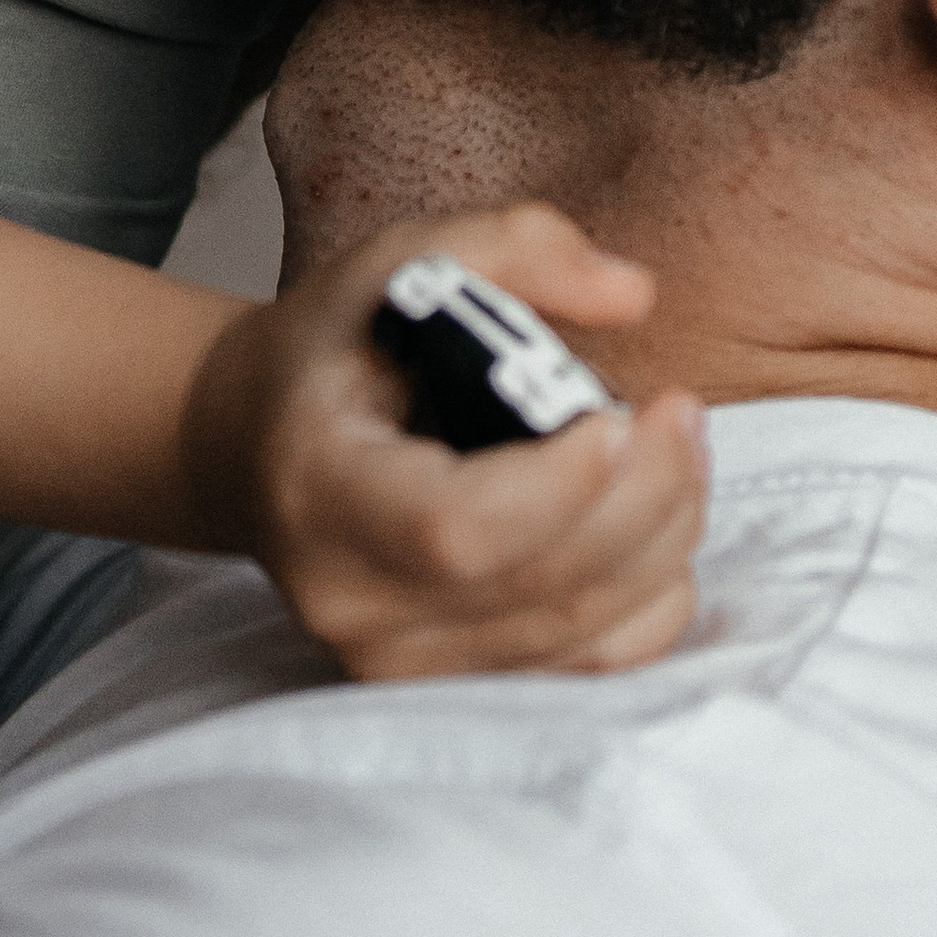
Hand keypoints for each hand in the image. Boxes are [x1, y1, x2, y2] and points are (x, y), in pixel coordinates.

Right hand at [184, 204, 705, 680]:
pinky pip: (598, 663)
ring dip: (663, 536)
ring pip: (586, 631)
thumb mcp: (402, 261)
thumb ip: (518, 247)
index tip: (620, 412)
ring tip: (673, 451)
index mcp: (320, 492)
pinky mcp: (456, 688)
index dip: (559, 485)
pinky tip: (651, 518)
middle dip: (647, 496)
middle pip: (544, 585)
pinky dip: (652, 592)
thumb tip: (630, 294)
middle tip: (680, 412)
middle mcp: (352, 602)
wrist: (255, 445)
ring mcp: (402, 664)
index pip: (454, 528)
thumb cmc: (338, 348)